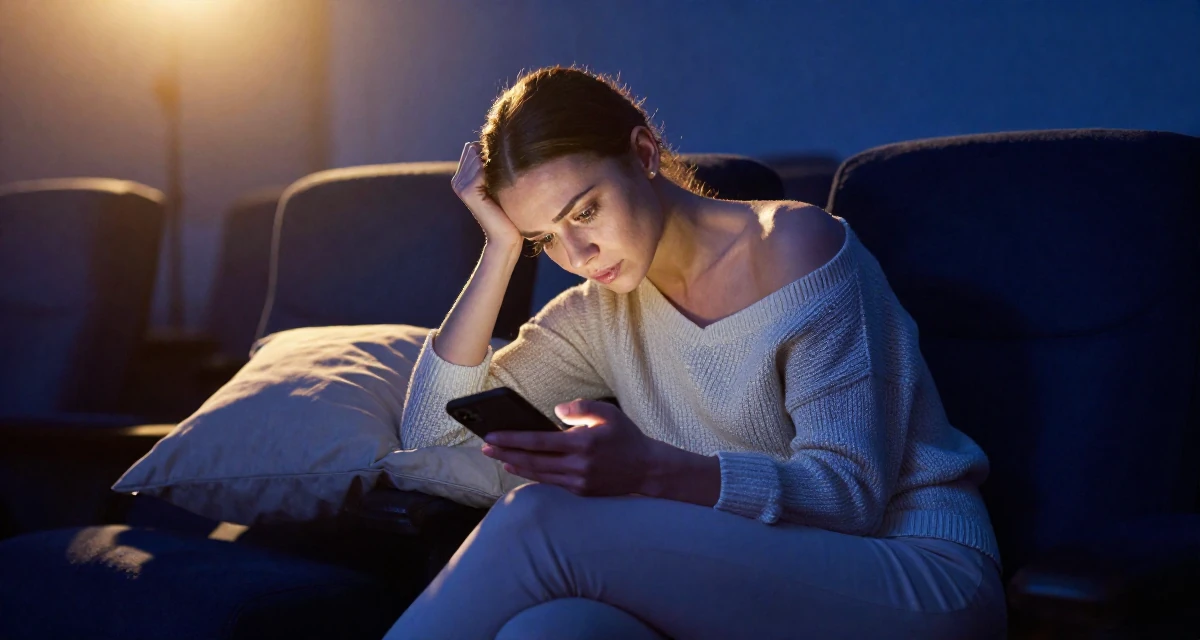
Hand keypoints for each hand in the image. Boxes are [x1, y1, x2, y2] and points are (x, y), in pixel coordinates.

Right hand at [452, 141, 521, 250]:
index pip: (472, 148)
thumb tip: (500, 143)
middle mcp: (458, 181)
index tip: (507, 163)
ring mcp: (460, 186)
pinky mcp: (468, 191)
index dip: (490, 150)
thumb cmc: (508, 211)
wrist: (506, 237)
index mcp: (462, 178)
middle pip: (474, 149)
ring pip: (477, 156)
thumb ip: (493, 167)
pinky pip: (480, 168)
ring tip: (507, 178)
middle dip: (492, 153)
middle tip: (508, 171)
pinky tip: (504, 183)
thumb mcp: (499, 184)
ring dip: (495, 162)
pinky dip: (494, 170)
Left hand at [480, 398, 659, 496]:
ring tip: (498, 458)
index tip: (491, 437)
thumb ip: (581, 408)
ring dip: (515, 466)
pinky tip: (520, 469)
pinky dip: (532, 476)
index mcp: (582, 443)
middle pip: (532, 461)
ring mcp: (578, 482)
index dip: (512, 440)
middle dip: (505, 454)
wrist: (646, 469)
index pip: (538, 442)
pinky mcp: (580, 492)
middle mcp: (578, 466)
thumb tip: (555, 412)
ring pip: (538, 474)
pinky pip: (550, 483)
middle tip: (484, 448)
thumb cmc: (625, 436)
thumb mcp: (608, 412)